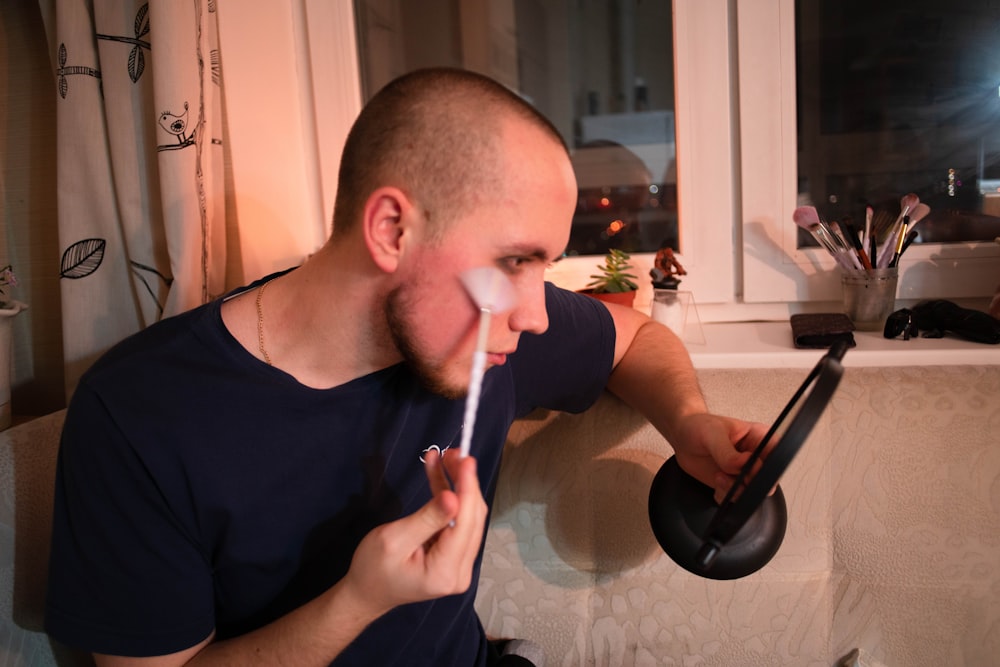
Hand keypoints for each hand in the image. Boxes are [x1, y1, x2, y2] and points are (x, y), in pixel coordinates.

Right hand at [339, 449, 488, 618]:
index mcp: (445, 572)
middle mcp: (460, 571)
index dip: (468, 488)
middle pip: (473, 518)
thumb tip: (453, 497)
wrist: (366, 592)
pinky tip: (441, 474)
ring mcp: (460, 565)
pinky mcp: (454, 557)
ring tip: (445, 458)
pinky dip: (450, 497)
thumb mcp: (393, 539)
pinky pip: (458, 521)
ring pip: (468, 517)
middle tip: (453, 453)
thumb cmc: (372, 568)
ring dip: (459, 486)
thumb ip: (427, 518)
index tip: (466, 460)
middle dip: (465, 482)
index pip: (466, 524)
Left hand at [669, 413, 768, 502]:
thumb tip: (744, 465)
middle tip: (731, 474)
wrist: (682, 437)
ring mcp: (744, 472)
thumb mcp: (712, 434)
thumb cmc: (699, 427)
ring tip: (719, 476)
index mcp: (759, 438)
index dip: (768, 466)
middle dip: (749, 483)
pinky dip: (725, 495)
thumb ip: (727, 452)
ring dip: (735, 490)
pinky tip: (716, 480)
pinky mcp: (732, 483)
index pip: (777, 454)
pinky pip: (735, 498)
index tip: (749, 468)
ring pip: (752, 492)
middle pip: (768, 479)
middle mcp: (756, 457)